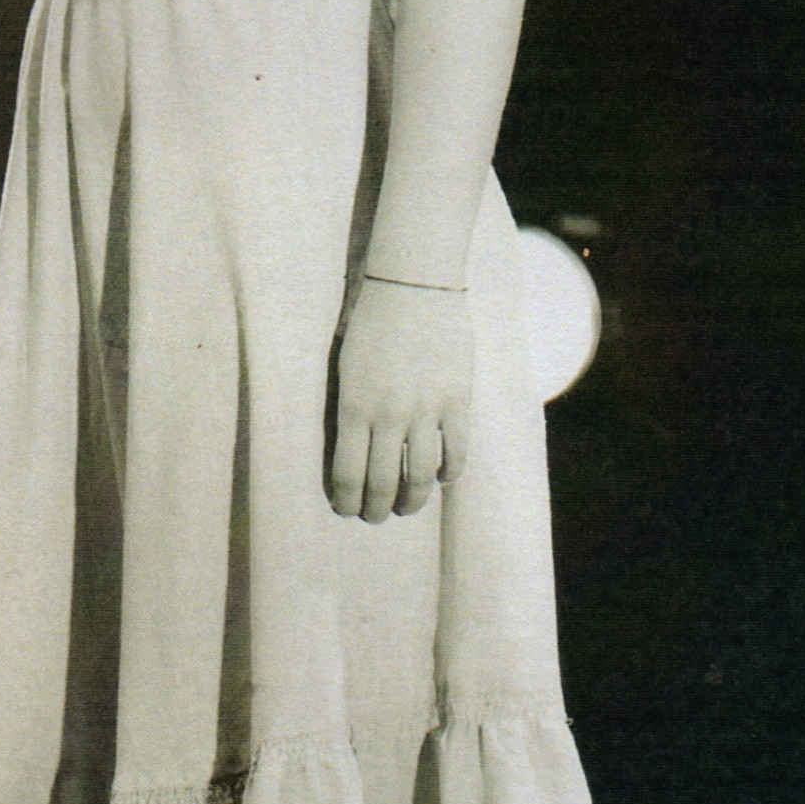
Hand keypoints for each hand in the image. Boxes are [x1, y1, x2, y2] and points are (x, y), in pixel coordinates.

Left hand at [329, 279, 471, 522]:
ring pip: (419, 477)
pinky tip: (440, 478)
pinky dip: (447, 474)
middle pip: (381, 484)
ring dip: (412, 502)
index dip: (346, 500)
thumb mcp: (346, 368)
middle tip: (375, 517)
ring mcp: (426, 410)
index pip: (347, 473)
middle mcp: (388, 416)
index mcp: (353, 407)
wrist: (414, 286)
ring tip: (407, 508)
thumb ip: (350, 410)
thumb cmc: (371, 322)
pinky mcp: (457, 401)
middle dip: (376, 509)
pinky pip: (455, 453)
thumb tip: (355, 452)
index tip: (347, 509)